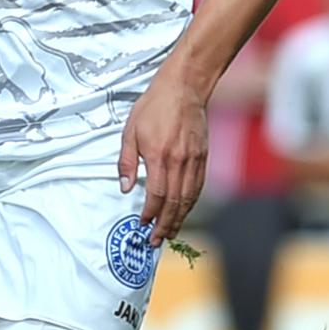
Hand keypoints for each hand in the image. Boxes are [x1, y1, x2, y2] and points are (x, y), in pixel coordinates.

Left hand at [118, 69, 208, 243]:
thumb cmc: (153, 107)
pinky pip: (198, 187)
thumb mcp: (130, 131)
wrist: (184, 88)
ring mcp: (194, 160)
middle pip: (174, 202)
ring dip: (179, 219)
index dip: (150, 213)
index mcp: (160, 156)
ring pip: (188, 198)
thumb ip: (127, 161)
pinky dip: (190, 204)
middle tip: (156, 240)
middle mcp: (180, 161)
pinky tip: (183, 212)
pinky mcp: (204, 157)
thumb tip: (125, 188)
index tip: (142, 224)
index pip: (156, 194)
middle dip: (165, 224)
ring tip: (170, 233)